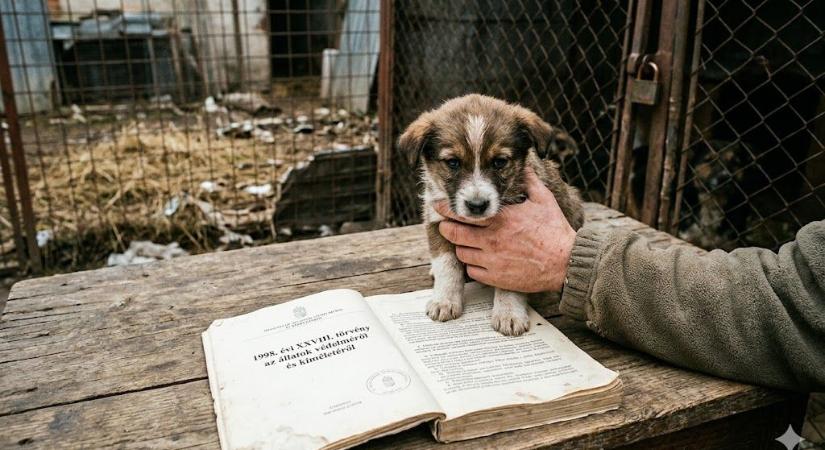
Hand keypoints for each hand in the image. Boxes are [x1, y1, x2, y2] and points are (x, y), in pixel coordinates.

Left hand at [435, 169, 576, 292]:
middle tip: (446, 225)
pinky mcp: (495, 278)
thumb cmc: (555, 231)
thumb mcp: (544, 200)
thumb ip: (529, 181)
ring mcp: (492, 260)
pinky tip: (478, 260)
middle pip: (454, 233)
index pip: (464, 211)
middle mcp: (492, 239)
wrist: (565, 262)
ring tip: (466, 243)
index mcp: (501, 218)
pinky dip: (471, 266)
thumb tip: (524, 164)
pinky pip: (472, 272)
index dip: (446, 208)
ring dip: (460, 247)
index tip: (438, 204)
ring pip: (461, 253)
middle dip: (446, 228)